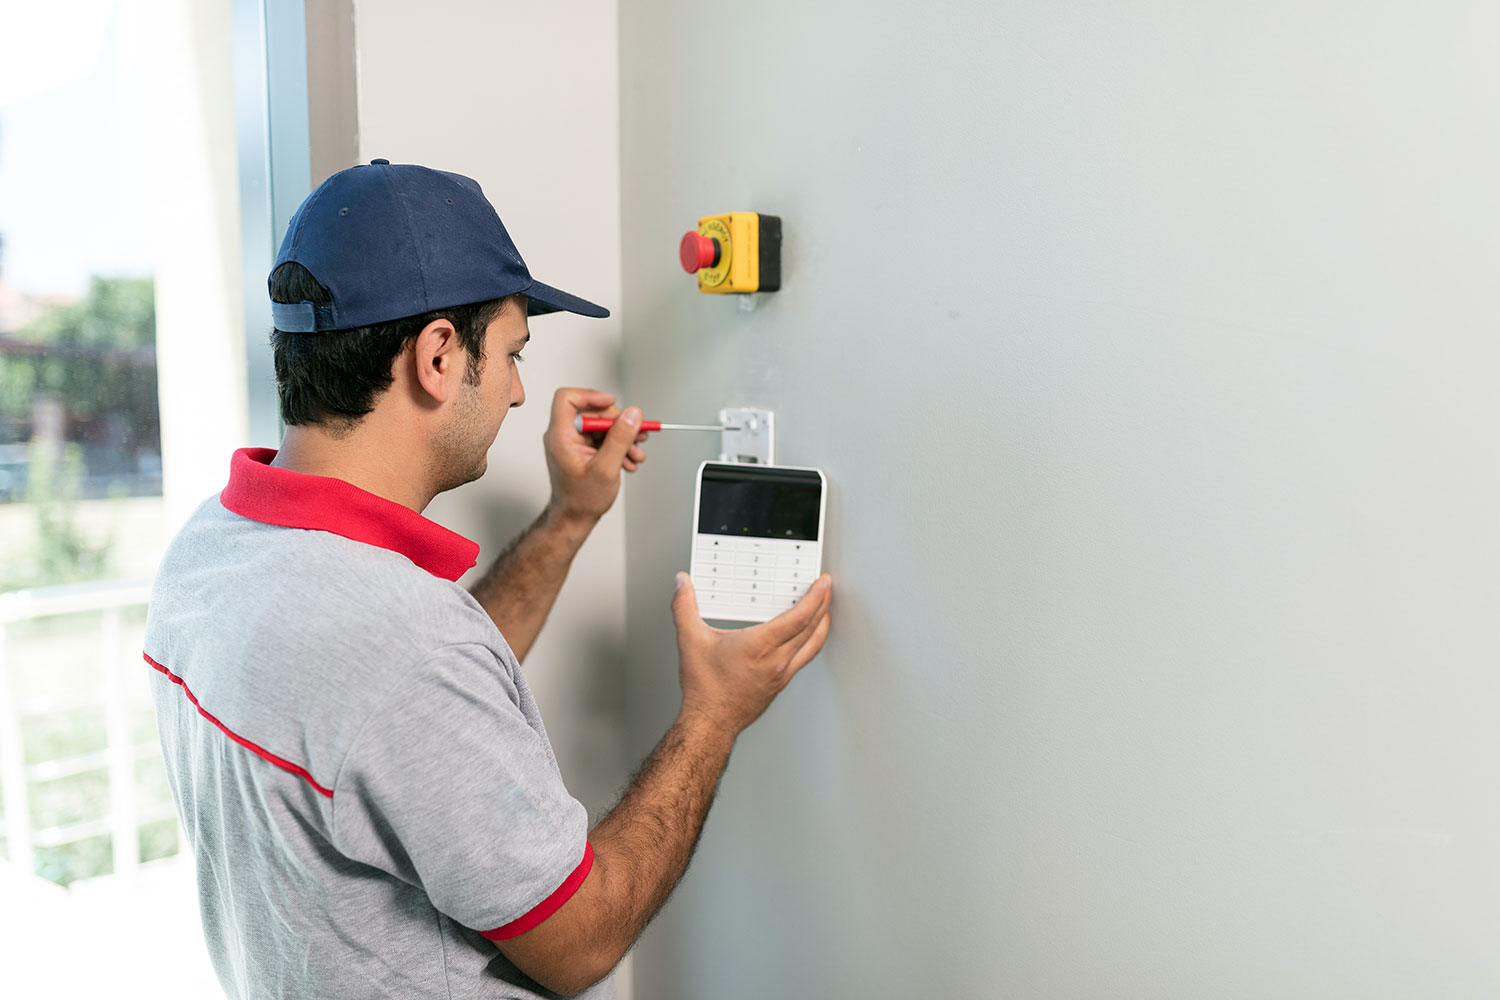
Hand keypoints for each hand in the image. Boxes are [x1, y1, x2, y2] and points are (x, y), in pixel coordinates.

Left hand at [543, 388, 649, 523]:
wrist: (575, 517)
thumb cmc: (582, 499)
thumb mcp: (606, 468)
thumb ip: (620, 438)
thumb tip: (633, 414)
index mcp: (561, 436)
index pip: (567, 399)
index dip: (590, 396)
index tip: (612, 403)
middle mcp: (564, 435)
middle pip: (592, 412)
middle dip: (618, 422)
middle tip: (637, 433)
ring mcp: (573, 442)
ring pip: (601, 425)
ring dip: (623, 437)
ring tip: (637, 452)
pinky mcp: (583, 448)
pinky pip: (603, 437)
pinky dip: (618, 446)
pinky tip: (629, 459)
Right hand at [670, 572, 832, 734]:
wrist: (710, 723)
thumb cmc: (705, 689)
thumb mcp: (690, 641)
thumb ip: (684, 607)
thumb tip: (682, 584)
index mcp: (759, 646)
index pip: (799, 617)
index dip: (815, 597)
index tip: (822, 583)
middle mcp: (776, 660)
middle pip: (812, 628)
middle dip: (823, 604)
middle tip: (826, 587)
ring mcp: (782, 674)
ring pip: (813, 645)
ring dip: (822, 623)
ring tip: (823, 609)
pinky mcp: (781, 684)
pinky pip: (804, 658)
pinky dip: (811, 641)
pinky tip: (805, 636)